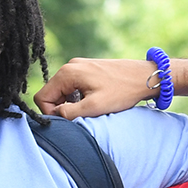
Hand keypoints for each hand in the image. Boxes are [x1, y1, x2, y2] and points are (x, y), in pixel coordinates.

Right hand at [34, 57, 158, 117]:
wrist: (145, 77)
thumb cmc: (123, 91)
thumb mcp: (95, 106)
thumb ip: (70, 112)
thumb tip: (55, 115)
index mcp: (67, 73)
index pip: (42, 97)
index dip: (51, 113)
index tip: (68, 120)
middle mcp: (70, 66)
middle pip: (52, 94)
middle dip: (62, 108)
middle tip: (82, 116)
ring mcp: (79, 66)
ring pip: (63, 91)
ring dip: (72, 104)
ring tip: (91, 108)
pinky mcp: (88, 69)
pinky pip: (74, 87)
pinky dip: (80, 97)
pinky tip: (96, 101)